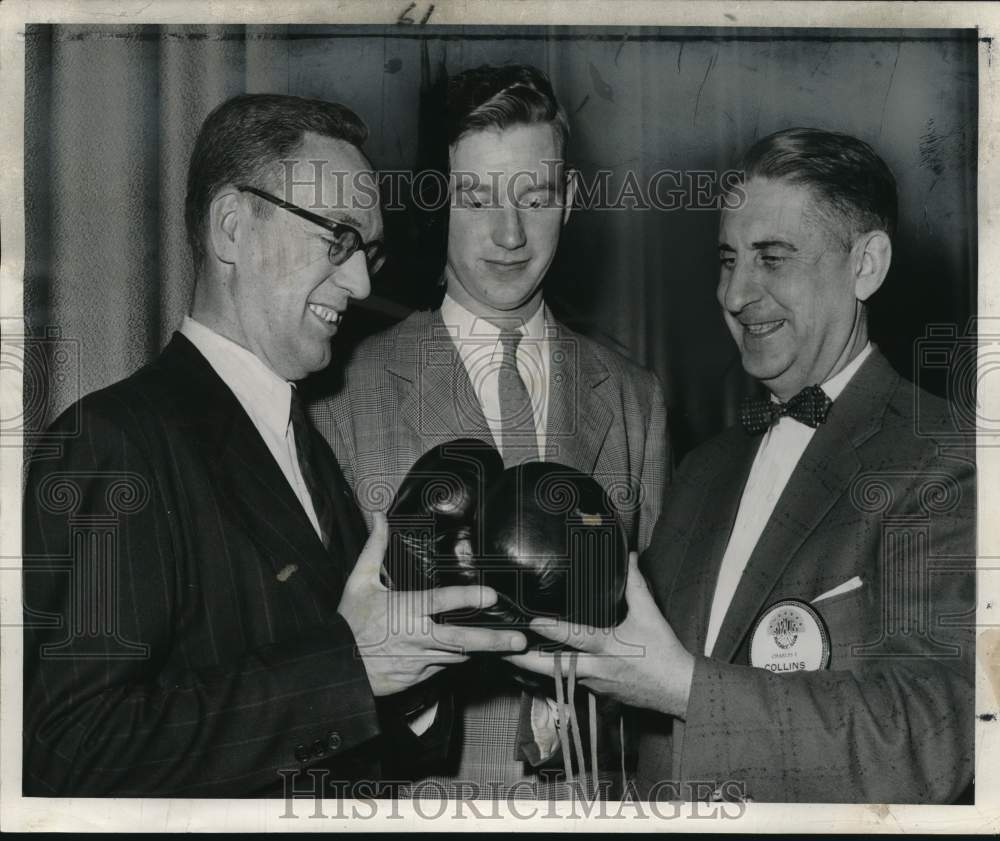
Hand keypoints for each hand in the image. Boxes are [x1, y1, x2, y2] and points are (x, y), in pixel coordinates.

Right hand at [338, 513, 527, 696]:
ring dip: (478, 649)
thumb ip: (375, 547)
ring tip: (507, 645)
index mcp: (404, 610)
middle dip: (493, 640)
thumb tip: (379, 516)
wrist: (333, 667)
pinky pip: (442, 668)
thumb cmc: (348, 620)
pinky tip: (463, 652)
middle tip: (519, 639)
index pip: (440, 602)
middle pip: (461, 640)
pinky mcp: (415, 679)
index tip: (491, 595)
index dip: (467, 598)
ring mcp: (417, 661)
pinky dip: (453, 659)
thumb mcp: (359, 581)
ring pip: (456, 656)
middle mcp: (415, 637)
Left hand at [505, 552, 693, 717]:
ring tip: (508, 657)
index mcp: (609, 647)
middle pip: (554, 668)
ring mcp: (594, 684)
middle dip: (524, 661)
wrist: (679, 690)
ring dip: (533, 668)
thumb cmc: (664, 651)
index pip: (576, 637)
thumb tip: (628, 556)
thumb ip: (635, 583)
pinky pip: (569, 683)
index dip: (551, 630)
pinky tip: (536, 668)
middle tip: (500, 651)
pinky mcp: (597, 693)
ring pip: (557, 677)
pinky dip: (552, 675)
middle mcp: (597, 668)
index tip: (530, 622)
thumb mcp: (650, 614)